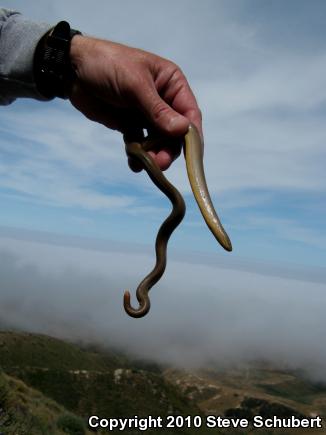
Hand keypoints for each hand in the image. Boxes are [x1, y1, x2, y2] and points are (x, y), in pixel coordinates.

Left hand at [69, 35, 201, 170]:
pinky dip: (138, 155)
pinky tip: (135, 164)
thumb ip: (158, 110)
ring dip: (155, 154)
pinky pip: (140, 144)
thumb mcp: (135, 85)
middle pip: (175, 132)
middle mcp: (163, 101)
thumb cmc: (108, 65)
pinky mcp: (130, 125)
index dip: (192, 135)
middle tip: (160, 163)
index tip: (192, 156)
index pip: (189, 113)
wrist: (72, 70)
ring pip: (158, 141)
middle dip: (169, 149)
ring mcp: (147, 115)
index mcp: (171, 84)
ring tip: (146, 164)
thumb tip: (183, 130)